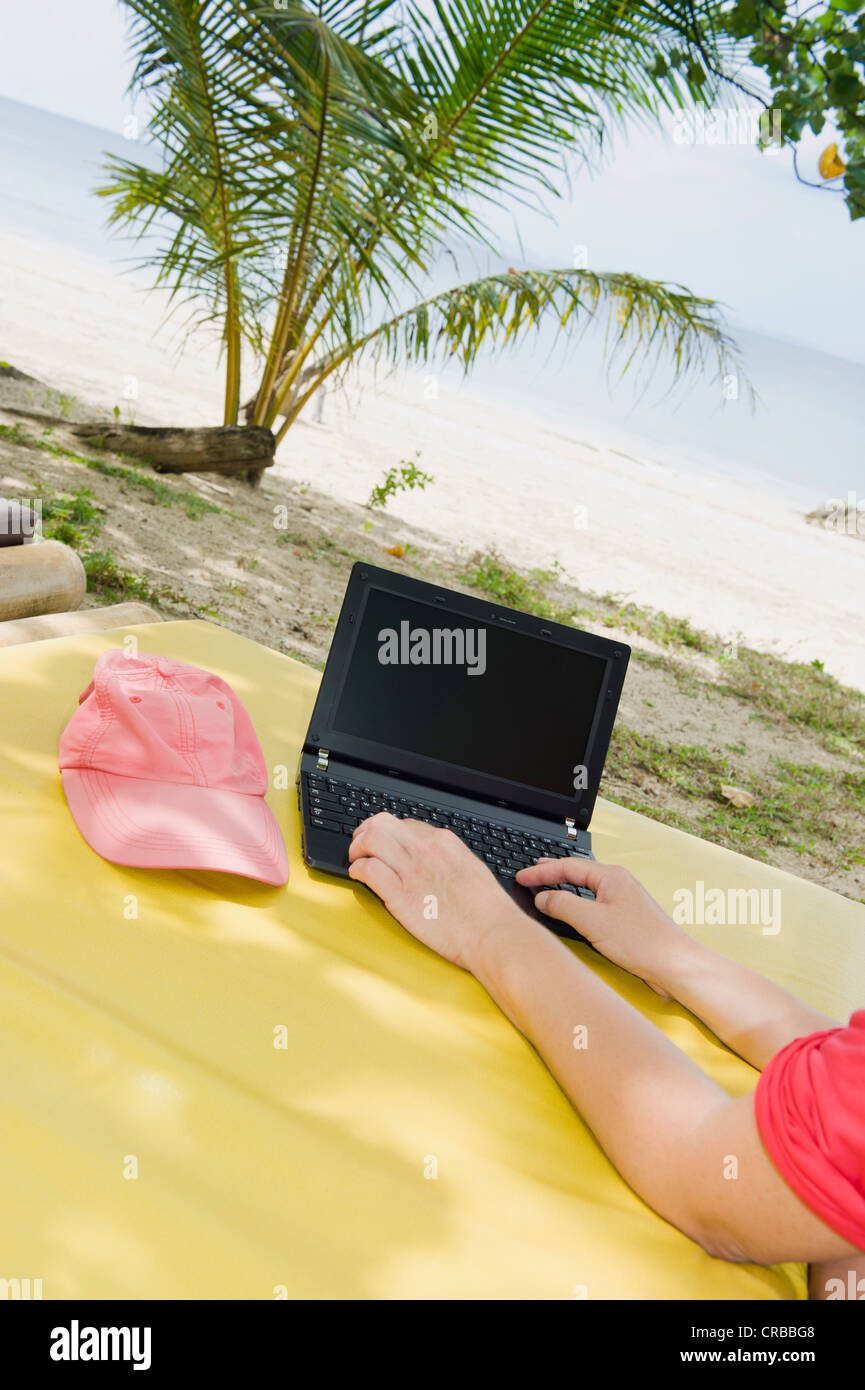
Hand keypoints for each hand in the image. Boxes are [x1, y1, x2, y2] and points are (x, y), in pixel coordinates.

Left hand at [348, 813, 534, 970]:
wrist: (492, 933)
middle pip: (381, 823)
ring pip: (370, 841)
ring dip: (356, 848)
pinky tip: (358, 876)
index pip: (404, 824)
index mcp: (444, 842)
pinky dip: (357, 870)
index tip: (382, 843)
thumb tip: (431, 860)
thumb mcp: (470, 869)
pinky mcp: (400, 895)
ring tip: (355, 860)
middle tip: (359, 846)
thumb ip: (447, 860)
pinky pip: (368, 869)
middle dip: (365, 832)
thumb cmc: (487, 910)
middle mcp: (425, 850)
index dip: (388, 833)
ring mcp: (412, 870)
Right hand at [515, 858, 691, 996]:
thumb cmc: (642, 941)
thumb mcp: (593, 921)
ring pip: (586, 887)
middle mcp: (618, 883)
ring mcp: (623, 900)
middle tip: (530, 873)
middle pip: (577, 872)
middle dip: (552, 872)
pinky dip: (577, 902)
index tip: (522, 876)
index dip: (541, 871)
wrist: (674, 963)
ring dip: (564, 887)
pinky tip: (572, 911)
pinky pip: (594, 903)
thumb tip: (543, 897)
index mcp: (611, 876)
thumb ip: (563, 906)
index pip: (568, 866)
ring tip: (546, 886)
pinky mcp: (626, 917)